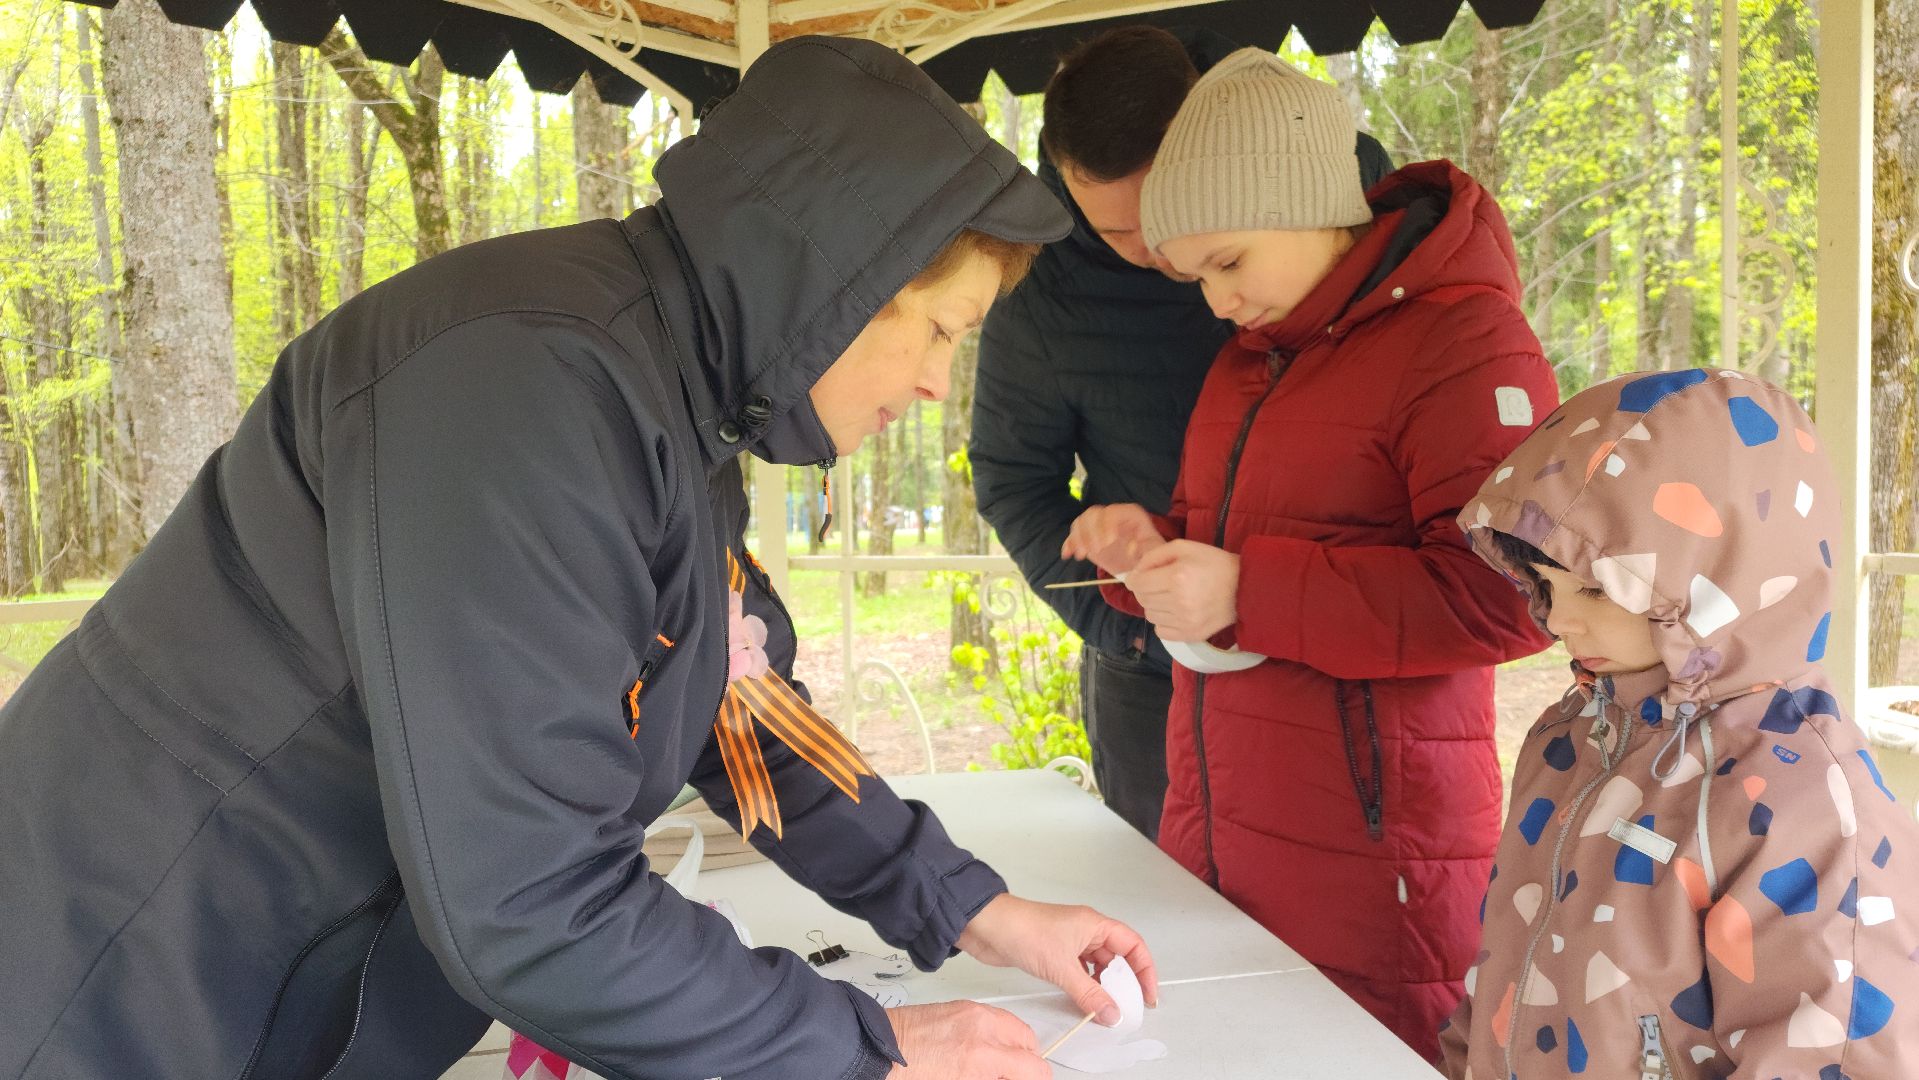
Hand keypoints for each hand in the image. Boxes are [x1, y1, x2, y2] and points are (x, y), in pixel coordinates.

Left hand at [884, 1001, 1048, 1078]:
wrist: (880, 1049)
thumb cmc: (909, 1075)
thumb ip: (991, 1079)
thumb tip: (1007, 1076)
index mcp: (982, 1057)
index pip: (1034, 1068)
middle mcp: (982, 1029)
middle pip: (1029, 1043)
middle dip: (1027, 1064)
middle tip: (1013, 1076)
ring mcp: (973, 1012)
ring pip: (1015, 1027)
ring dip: (1015, 1046)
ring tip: (999, 1065)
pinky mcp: (963, 1004)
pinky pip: (995, 1017)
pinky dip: (998, 1032)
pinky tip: (984, 1049)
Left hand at [955, 894, 1157, 1026]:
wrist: (986, 926)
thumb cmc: (1022, 928)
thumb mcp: (1062, 967)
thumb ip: (1089, 993)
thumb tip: (1111, 1012)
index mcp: (1094, 924)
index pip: (1133, 945)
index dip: (1145, 970)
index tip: (1147, 994)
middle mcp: (1085, 931)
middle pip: (1118, 957)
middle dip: (1125, 982)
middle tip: (1127, 1005)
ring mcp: (1069, 941)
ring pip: (1098, 966)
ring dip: (1103, 985)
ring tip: (1105, 1005)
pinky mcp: (1054, 952)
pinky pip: (1080, 971)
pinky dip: (1085, 985)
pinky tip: (1083, 998)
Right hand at [1060, 504, 1164, 574]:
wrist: (1142, 565)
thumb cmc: (1151, 557)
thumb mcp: (1154, 553)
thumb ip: (1147, 549)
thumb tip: (1131, 547)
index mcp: (1131, 514)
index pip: (1113, 512)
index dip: (1107, 525)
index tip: (1107, 543)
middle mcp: (1113, 515)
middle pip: (1093, 514)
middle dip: (1091, 532)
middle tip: (1095, 551)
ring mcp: (1099, 525)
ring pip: (1081, 522)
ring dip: (1078, 538)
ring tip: (1082, 555)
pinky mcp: (1089, 536)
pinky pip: (1075, 534)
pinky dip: (1070, 544)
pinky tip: (1067, 555)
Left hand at [1126, 541, 1238, 641]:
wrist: (1244, 587)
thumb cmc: (1213, 563)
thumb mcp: (1184, 547)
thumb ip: (1153, 556)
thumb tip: (1133, 575)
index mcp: (1177, 577)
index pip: (1138, 584)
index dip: (1135, 579)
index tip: (1140, 576)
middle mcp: (1179, 602)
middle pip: (1143, 600)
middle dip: (1146, 590)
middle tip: (1160, 583)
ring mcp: (1185, 621)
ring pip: (1150, 615)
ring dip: (1155, 605)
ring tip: (1171, 596)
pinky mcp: (1190, 635)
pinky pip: (1160, 631)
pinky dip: (1163, 621)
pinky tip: (1176, 611)